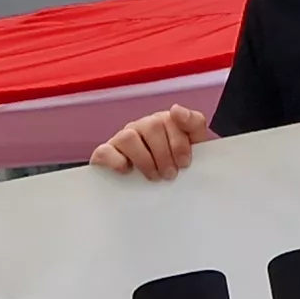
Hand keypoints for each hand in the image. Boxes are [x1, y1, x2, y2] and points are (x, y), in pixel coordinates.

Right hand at [92, 105, 212, 180]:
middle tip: (170, 175)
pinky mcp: (106, 153)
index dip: (179, 142)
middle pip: (152, 126)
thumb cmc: (172, 164)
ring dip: (144, 160)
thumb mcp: (192, 146)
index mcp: (165, 121)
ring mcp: (122, 138)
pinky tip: (127, 171)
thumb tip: (176, 109)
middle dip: (164, 154)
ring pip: (129, 137)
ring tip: (154, 176)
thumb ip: (194, 124)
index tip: (185, 163)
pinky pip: (105, 151)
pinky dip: (116, 161)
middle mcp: (142, 125)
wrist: (148, 189)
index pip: (173, 119)